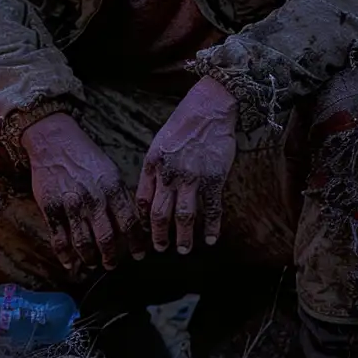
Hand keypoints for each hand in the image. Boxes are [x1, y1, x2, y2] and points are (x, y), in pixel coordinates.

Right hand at [23, 111, 145, 273]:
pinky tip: (70, 264)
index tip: (140, 254)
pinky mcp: (52, 210)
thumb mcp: (110, 171)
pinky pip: (60, 240)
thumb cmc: (86, 157)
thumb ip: (120, 196)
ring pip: (84, 243)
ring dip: (90, 259)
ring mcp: (72, 206)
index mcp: (113, 188)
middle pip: (107, 238)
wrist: (55, 142)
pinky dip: (65, 256)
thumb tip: (132, 221)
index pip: (130, 222)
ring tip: (94, 265)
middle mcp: (94, 199)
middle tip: (113, 265)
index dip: (136, 242)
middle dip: (111, 256)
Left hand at [137, 76, 237, 254]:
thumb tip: (147, 198)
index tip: (145, 233)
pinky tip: (211, 239)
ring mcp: (193, 178)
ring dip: (183, 237)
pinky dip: (212, 227)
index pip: (144, 202)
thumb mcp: (157, 144)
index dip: (143, 221)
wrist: (209, 107)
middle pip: (161, 214)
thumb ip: (152, 171)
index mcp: (153, 166)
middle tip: (161, 249)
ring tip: (183, 250)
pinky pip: (212, 208)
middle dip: (159, 236)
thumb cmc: (183, 124)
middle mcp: (171, 175)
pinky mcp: (214, 178)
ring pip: (185, 217)